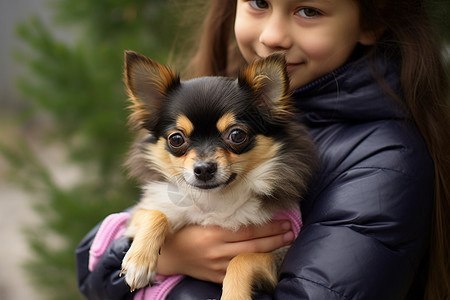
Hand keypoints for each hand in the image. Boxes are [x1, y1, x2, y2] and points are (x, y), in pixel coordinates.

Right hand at [156, 221, 293, 282]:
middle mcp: (217, 250)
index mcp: (213, 233)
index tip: (284, 220)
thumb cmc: (183, 232)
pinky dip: (255, 264)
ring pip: (250, 257)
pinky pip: (240, 271)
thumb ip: (220, 217)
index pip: (249, 230)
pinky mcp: (217, 277)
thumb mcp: (199, 219)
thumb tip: (245, 208)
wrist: (167, 255)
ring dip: (271, 249)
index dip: (269, 226)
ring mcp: (218, 266)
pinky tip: (267, 257)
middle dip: (276, 237)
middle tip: (291, 230)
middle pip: (254, 244)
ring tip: (286, 240)